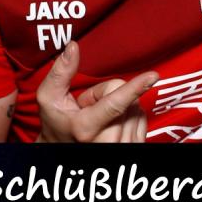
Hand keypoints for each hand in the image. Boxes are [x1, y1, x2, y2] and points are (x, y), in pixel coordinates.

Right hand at [35, 42, 157, 142]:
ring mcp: (124, 147)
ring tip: (99, 119)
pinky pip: (142, 116)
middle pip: (122, 96)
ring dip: (119, 106)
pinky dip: (129, 114)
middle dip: (106, 95)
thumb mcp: (49, 98)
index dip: (134, 87)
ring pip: (135, 105)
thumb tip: (73, 47)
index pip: (114, 104)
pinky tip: (113, 123)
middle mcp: (108, 142)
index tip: (153, 76)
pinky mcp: (135, 147)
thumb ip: (60, 72)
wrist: (63, 155)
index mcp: (86, 128)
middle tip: (88, 110)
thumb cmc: (56, 124)